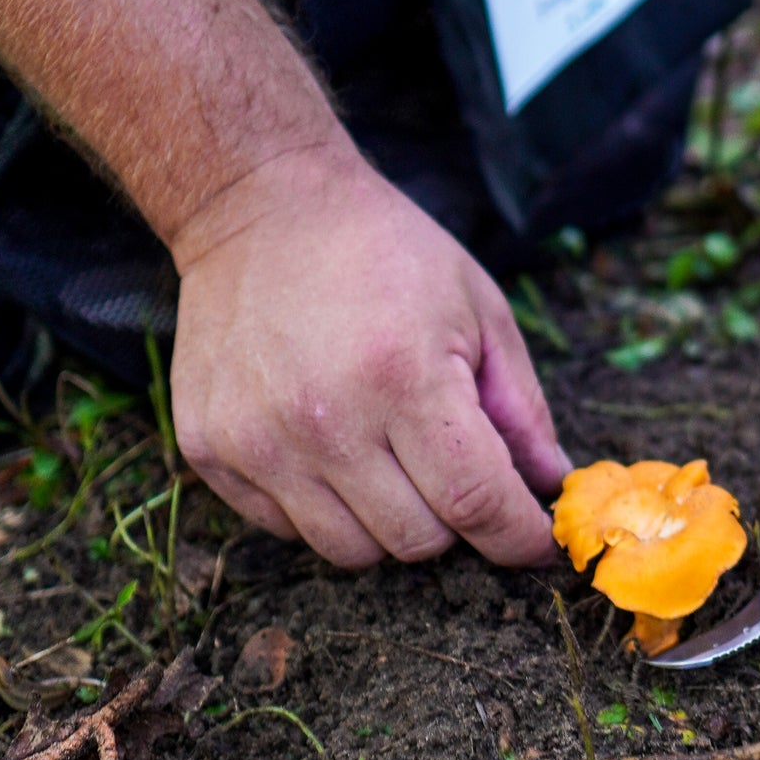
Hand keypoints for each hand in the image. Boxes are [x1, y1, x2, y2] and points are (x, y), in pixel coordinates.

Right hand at [168, 138, 570, 567]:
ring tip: (390, 449)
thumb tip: (549, 484)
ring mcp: (259, 443)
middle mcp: (326, 422)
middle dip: (455, 518)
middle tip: (454, 464)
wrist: (265, 208)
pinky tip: (330, 441)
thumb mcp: (479, 309)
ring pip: (351, 551)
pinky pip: (286, 529)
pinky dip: (324, 506)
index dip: (517, 536)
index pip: (477, 503)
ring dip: (389, 519)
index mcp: (404, 378)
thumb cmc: (388, 252)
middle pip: (416, 541)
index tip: (537, 543)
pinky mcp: (210, 452)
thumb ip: (522, 406)